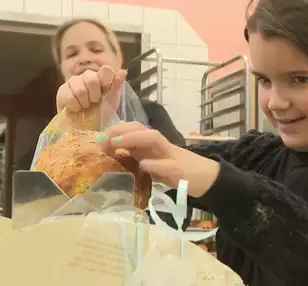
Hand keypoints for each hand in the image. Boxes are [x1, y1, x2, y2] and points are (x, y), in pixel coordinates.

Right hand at [56, 66, 126, 112]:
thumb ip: (116, 86)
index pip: (105, 70)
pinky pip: (69, 96)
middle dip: (94, 96)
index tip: (105, 91)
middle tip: (94, 103)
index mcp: (102, 76)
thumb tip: (123, 71)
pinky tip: (76, 109)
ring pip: (80, 89)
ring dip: (84, 102)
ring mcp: (74, 81)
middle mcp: (88, 76)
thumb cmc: (101, 113)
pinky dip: (75, 106)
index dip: (106, 80)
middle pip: (91, 80)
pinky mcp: (62, 90)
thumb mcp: (112, 101)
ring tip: (85, 107)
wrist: (86, 127)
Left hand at [97, 121, 219, 197]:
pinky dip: (154, 164)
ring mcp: (171, 156)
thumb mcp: (153, 163)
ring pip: (154, 139)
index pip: (135, 129)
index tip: (100, 136)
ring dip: (133, 138)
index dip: (118, 129)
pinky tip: (142, 166)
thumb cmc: (176, 171)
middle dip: (122, 130)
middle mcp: (161, 146)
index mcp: (154, 145)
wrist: (207, 179)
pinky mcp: (180, 171)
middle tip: (104, 137)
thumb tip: (109, 151)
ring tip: (116, 142)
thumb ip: (135, 157)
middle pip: (142, 129)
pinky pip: (167, 165)